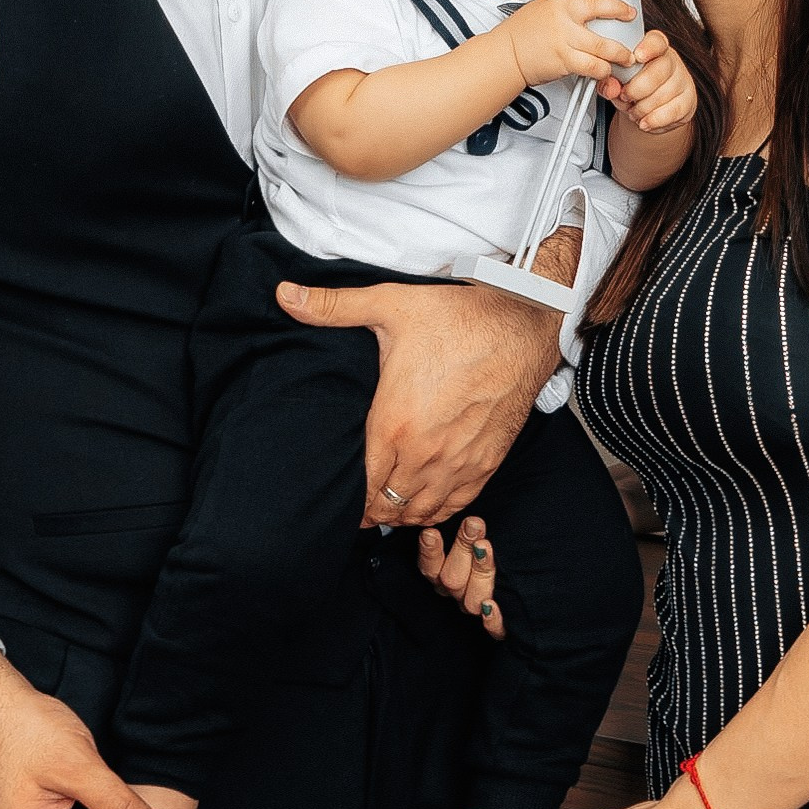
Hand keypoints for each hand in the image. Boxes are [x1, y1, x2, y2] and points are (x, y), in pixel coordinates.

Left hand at [275, 267, 566, 523]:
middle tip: (360, 507)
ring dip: (402, 513)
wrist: (524, 323)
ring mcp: (460, 462)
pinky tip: (426, 504)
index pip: (365, 486)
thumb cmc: (460, 317)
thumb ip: (333, 306)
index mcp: (395, 424)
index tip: (342, 500)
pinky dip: (438, 510)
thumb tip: (283, 295)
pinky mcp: (488, 461)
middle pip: (390, 505)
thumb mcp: (390, 305)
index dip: (350, 500)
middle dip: (372, 509)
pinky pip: (457, 504)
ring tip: (388, 508)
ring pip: (422, 511)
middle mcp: (426, 453)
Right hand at [417, 513, 504, 637]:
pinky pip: (495, 631)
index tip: (431, 532)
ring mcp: (477, 607)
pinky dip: (492, 620)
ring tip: (486, 547)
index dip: (430, 552)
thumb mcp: (475, 529)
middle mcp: (459, 592)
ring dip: (479, 571)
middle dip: (462, 549)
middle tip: (473, 525)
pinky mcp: (499, 625)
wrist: (531, 567)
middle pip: (452, 580)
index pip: (430, 567)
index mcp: (445, 572)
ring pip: (471, 601)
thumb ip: (465, 523)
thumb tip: (462, 507)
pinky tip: (493, 606)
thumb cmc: (491, 538)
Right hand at [503, 0, 636, 89]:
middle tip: (630, 14)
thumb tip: (582, 0)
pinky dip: (603, 70)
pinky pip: (592, 65)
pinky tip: (606, 70)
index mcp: (557, 0)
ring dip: (620, 51)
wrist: (505, 55)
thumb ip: (562, 4)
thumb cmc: (522, 33)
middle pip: (599, 7)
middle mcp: (563, 16)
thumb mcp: (541, 7)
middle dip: (620, 10)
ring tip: (627, 55)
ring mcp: (564, 38)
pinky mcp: (565, 60)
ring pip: (602, 44)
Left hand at [602, 30, 697, 135]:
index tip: (637, 57)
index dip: (648, 48)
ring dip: (643, 108)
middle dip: (637, 88)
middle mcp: (671, 60)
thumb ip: (609, 81)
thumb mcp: (617, 82)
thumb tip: (610, 87)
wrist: (649, 109)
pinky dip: (654, 119)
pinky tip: (644, 122)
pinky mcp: (688, 100)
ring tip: (633, 112)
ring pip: (665, 93)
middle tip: (625, 97)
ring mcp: (682, 80)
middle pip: (660, 69)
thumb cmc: (632, 87)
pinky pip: (673, 111)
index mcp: (653, 48)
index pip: (656, 41)